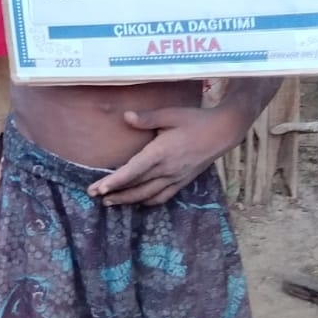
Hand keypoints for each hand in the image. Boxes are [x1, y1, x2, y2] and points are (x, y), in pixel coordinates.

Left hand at [87, 103, 239, 205]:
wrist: (223, 131)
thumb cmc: (195, 120)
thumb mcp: (170, 114)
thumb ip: (147, 118)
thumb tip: (125, 116)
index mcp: (161, 152)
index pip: (133, 171)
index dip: (115, 181)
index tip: (99, 188)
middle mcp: (167, 169)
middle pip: (136, 186)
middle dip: (114, 193)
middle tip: (93, 195)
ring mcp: (176, 178)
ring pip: (148, 195)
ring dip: (128, 200)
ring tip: (109, 202)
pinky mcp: (183, 182)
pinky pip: (163, 197)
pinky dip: (147, 201)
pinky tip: (138, 202)